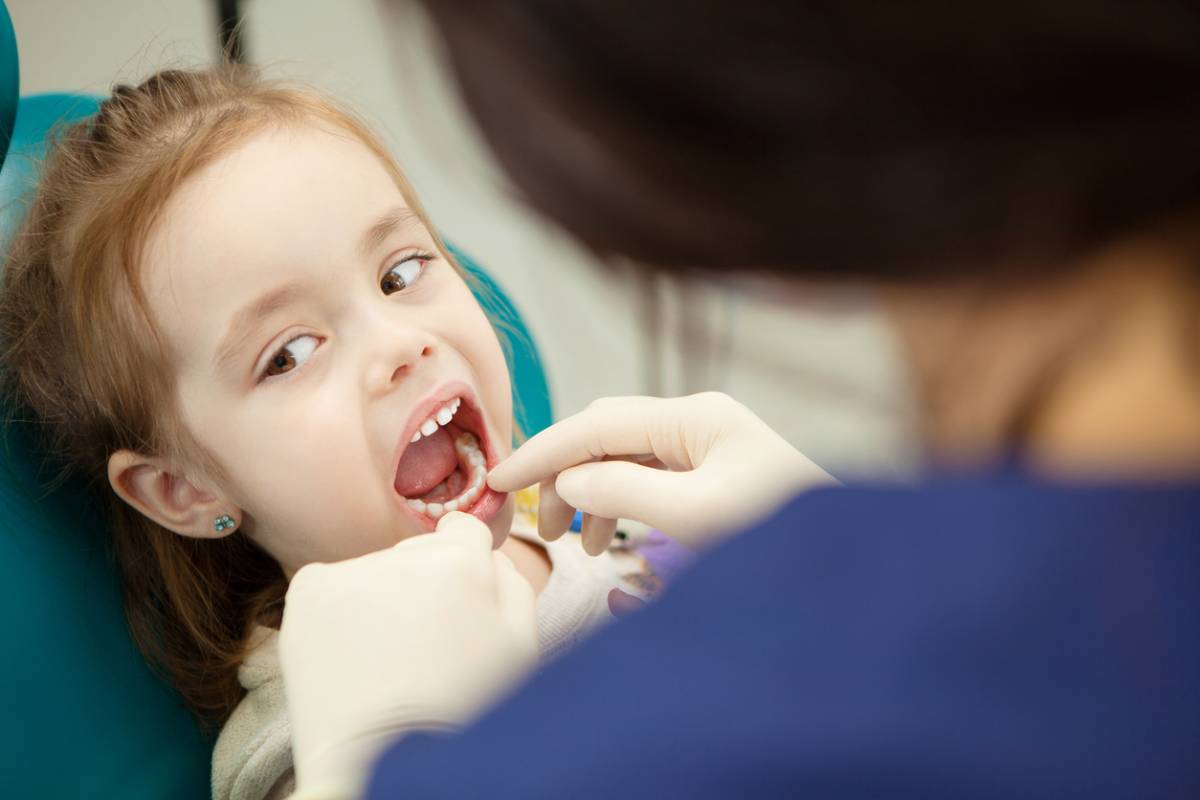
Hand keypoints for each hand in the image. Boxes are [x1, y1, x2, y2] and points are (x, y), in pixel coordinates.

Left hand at [279, 512, 537, 798]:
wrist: (381, 766)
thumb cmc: (461, 715)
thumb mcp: (521, 649)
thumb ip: (513, 585)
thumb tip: (492, 554)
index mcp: (464, 562)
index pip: (460, 529)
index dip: (459, 567)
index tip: (450, 604)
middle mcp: (406, 554)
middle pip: (415, 554)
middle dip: (419, 586)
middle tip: (420, 648)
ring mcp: (352, 570)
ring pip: (371, 574)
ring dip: (377, 603)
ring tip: (383, 663)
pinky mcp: (308, 591)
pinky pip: (327, 586)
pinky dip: (334, 613)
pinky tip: (350, 656)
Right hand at [488, 392, 835, 553]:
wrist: (845, 561)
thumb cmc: (780, 532)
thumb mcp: (697, 515)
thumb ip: (625, 490)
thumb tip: (571, 478)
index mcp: (695, 417)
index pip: (596, 424)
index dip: (542, 451)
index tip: (497, 480)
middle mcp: (698, 420)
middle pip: (607, 434)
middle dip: (566, 475)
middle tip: (546, 528)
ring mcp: (706, 445)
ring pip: (624, 457)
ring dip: (591, 493)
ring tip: (578, 543)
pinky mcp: (712, 472)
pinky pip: (647, 478)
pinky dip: (619, 503)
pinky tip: (611, 538)